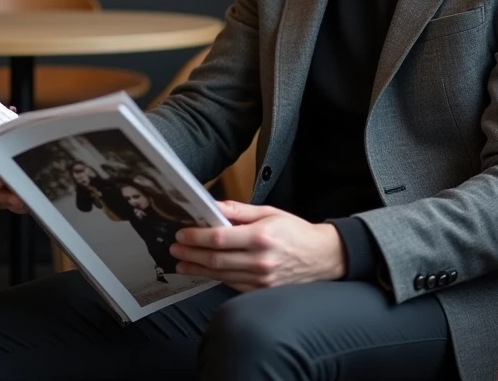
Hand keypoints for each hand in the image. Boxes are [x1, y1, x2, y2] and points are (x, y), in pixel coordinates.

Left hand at [168, 200, 345, 291]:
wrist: (322, 257)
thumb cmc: (296, 232)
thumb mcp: (270, 213)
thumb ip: (239, 211)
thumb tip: (213, 206)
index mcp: (262, 237)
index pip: (220, 238)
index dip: (197, 237)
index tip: (182, 234)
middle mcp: (261, 260)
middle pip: (216, 259)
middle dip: (191, 254)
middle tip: (175, 249)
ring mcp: (261, 280)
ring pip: (220, 275)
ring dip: (197, 269)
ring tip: (181, 263)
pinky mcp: (261, 291)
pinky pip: (232, 284)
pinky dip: (215, 277)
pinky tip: (203, 272)